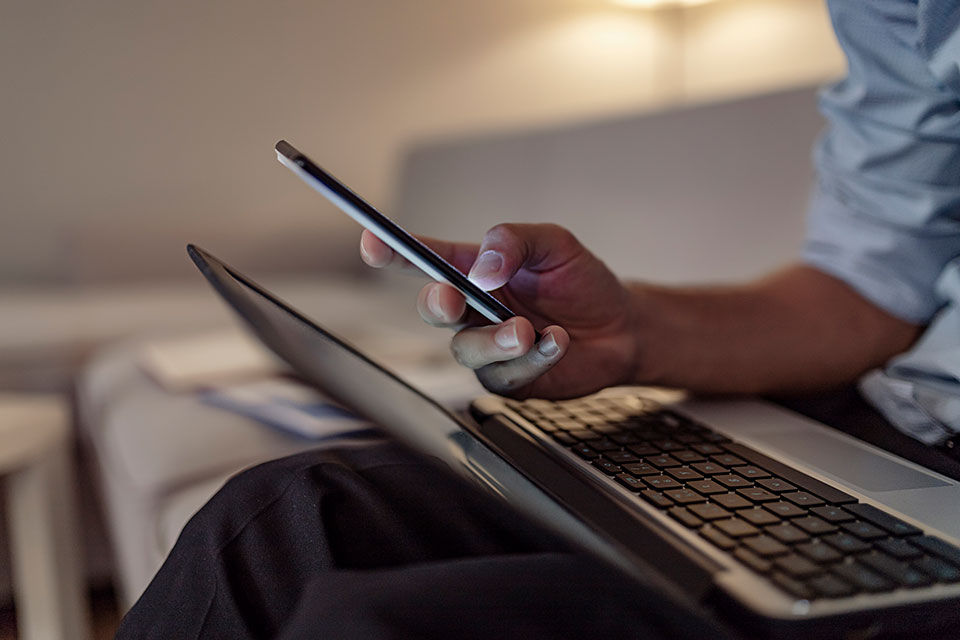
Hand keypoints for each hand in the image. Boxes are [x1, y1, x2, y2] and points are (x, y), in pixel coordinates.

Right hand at [360, 223, 638, 398]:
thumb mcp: (554, 243)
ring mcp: (489, 348)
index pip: (426, 259)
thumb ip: (514, 241)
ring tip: (529, 330)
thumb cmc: (582, 282)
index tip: (372, 243)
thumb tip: (483, 267)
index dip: (393, 252)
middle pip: (433, 308)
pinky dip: (532, 358)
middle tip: (455, 297)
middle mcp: (475, 311)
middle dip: (437, 303)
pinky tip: (556, 341)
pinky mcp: (508, 381)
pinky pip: (503, 376)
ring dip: (495, 339)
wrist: (623, 328)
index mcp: (475, 271)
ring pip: (466, 349)